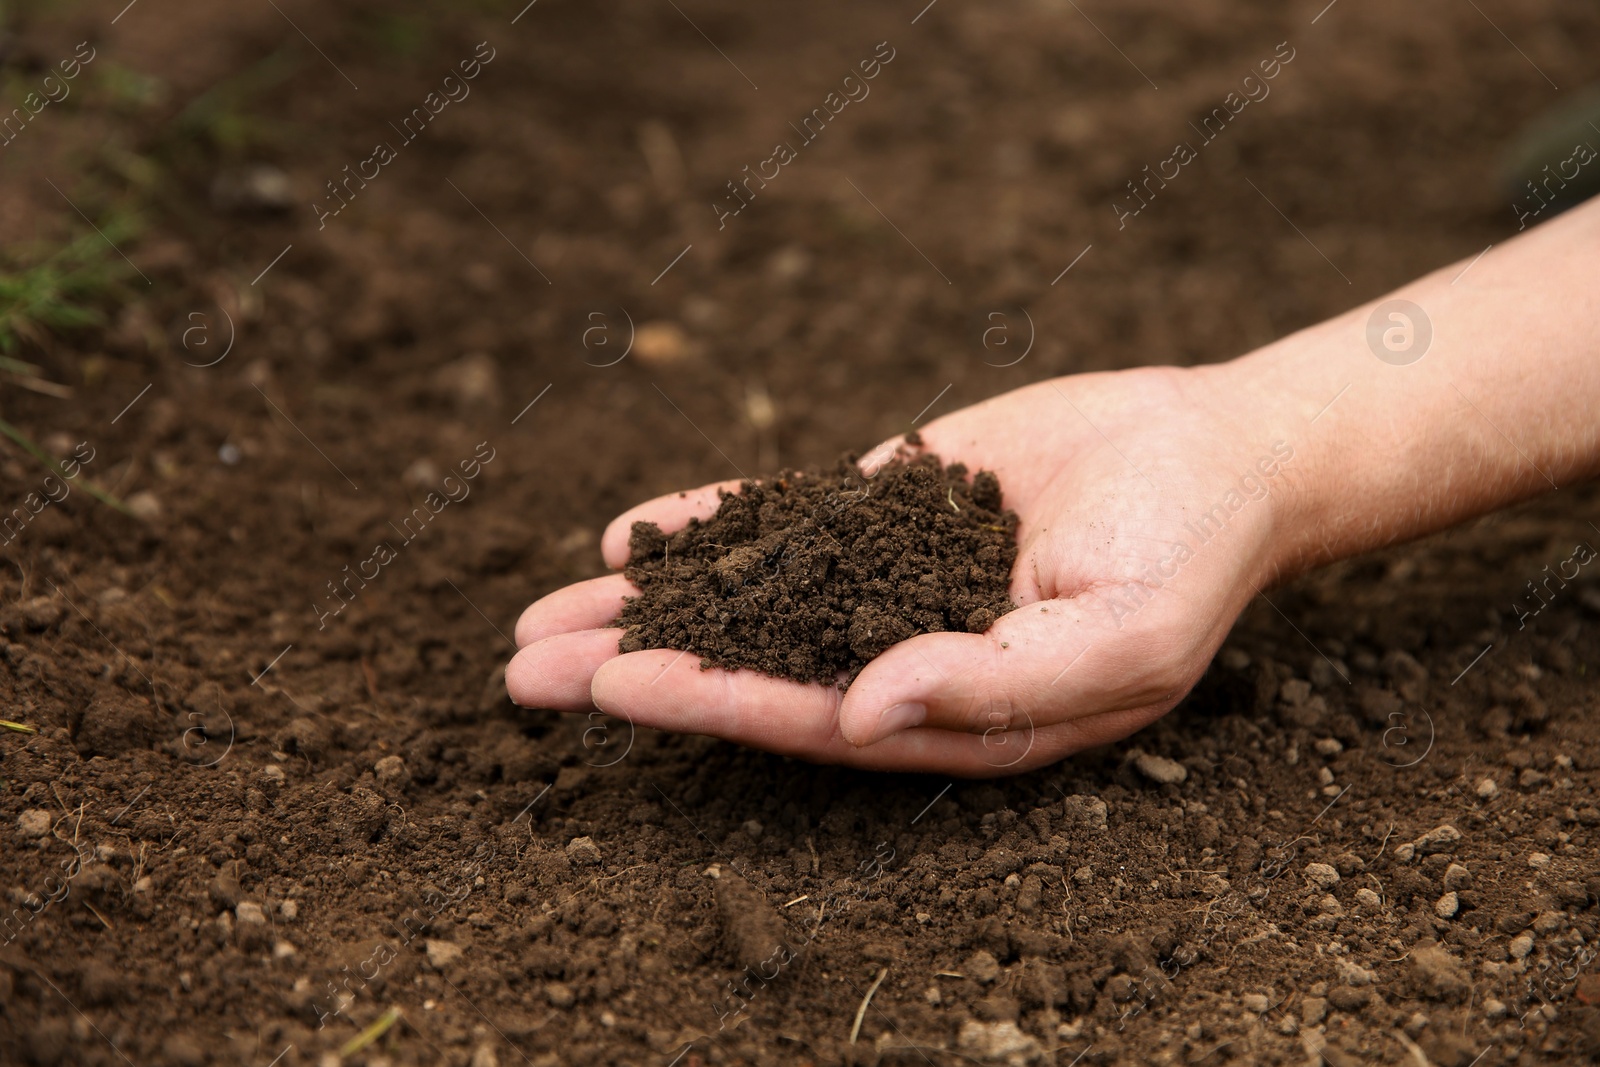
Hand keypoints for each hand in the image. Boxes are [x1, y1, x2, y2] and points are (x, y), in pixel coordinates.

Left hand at [507, 363, 1300, 774]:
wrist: (1210, 449)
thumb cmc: (1184, 553)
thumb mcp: (1118, 636)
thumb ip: (997, 684)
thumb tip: (863, 712)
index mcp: (951, 719)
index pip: (813, 720)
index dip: (715, 703)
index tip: (620, 687)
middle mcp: (902, 660)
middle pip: (752, 672)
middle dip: (641, 673)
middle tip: (524, 678)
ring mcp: (885, 586)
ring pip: (749, 603)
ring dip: (646, 613)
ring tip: (535, 625)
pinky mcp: (883, 516)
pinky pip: (784, 527)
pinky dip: (710, 530)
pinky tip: (629, 538)